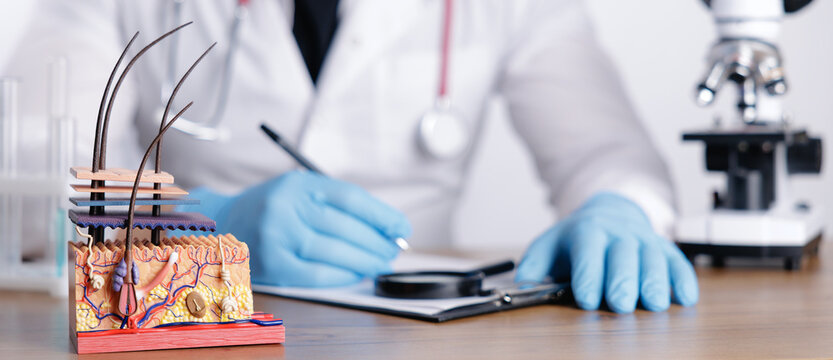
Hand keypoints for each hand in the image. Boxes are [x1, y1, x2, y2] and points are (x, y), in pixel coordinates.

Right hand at [190, 170, 411, 286]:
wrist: (225, 223)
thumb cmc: (276, 208)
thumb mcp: (303, 192)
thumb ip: (339, 205)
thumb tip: (387, 229)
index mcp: (300, 184)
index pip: (351, 198)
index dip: (382, 215)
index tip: (402, 228)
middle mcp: (287, 207)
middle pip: (346, 227)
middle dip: (378, 242)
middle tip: (394, 251)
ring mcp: (278, 236)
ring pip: (334, 252)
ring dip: (365, 261)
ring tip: (381, 263)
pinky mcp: (273, 264)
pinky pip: (317, 274)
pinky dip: (343, 276)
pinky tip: (357, 274)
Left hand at [515, 192, 697, 312]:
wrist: (608, 214)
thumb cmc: (576, 240)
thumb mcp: (549, 246)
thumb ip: (534, 266)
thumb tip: (522, 285)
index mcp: (588, 231)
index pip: (588, 252)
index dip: (588, 275)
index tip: (586, 299)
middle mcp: (619, 233)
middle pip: (623, 255)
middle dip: (622, 280)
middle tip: (621, 304)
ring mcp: (644, 239)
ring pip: (653, 258)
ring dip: (655, 281)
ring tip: (653, 304)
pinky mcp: (664, 248)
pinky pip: (678, 262)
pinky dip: (683, 279)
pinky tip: (684, 298)